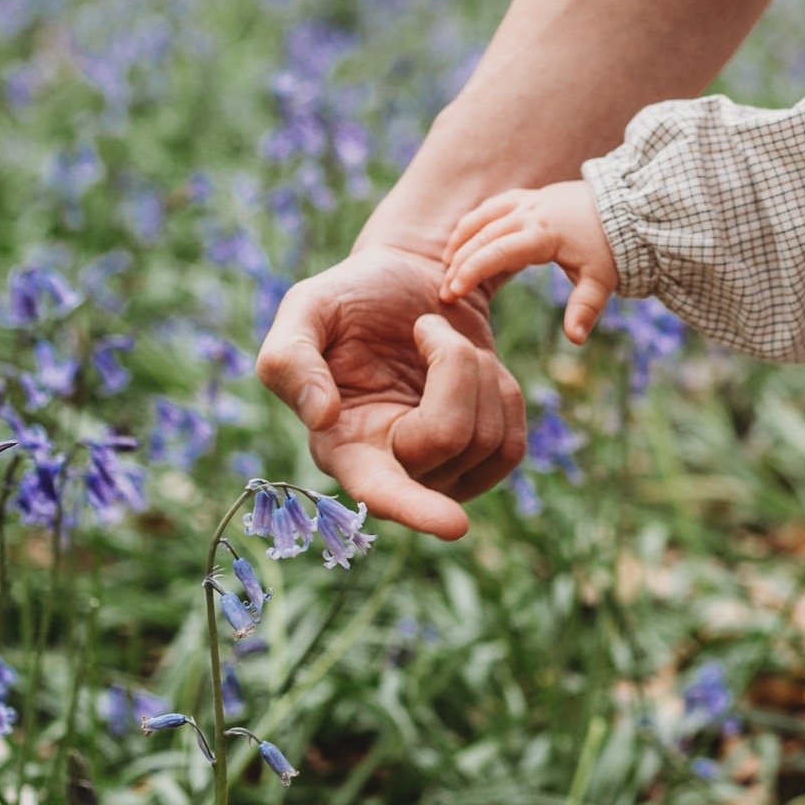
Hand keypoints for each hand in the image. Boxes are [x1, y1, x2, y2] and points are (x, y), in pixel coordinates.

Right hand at [257, 241, 525, 538]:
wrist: (410, 277)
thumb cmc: (351, 296)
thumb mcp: (306, 308)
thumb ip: (290, 359)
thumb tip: (321, 418)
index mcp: (341, 446)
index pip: (379, 491)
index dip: (414, 510)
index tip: (454, 526)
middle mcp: (392, 470)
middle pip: (451, 438)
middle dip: (453, 364)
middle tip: (425, 325)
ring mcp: (442, 472)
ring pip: (489, 440)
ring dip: (477, 369)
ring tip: (442, 344)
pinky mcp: (482, 460)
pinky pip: (513, 441)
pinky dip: (501, 390)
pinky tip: (474, 370)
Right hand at [440, 184, 618, 341]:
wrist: (627, 207)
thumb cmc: (612, 247)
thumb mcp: (602, 280)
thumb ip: (585, 309)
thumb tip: (575, 339)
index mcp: (544, 233)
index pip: (497, 251)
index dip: (472, 271)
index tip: (452, 292)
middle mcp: (530, 213)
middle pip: (482, 236)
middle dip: (459, 263)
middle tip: (444, 292)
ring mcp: (527, 202)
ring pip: (482, 217)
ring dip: (461, 240)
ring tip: (445, 266)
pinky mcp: (529, 197)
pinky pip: (492, 206)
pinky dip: (473, 223)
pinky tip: (464, 240)